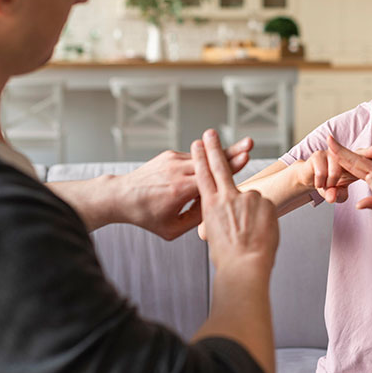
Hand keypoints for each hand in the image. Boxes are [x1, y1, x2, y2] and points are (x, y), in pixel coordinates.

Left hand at [111, 136, 252, 239]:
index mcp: (179, 190)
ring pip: (204, 156)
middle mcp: (177, 171)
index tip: (246, 157)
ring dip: (222, 154)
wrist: (121, 196)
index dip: (231, 166)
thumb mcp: (172, 229)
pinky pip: (193, 158)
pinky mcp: (169, 155)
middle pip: (212, 160)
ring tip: (243, 147)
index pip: (212, 176)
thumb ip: (196, 220)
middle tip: (250, 143)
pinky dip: (205, 161)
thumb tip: (216, 206)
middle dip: (233, 151)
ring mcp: (173, 160)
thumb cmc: (147, 216)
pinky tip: (218, 161)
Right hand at [192, 130, 278, 274]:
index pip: (203, 175)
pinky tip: (262, 233)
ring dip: (252, 215)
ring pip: (250, 200)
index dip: (200, 158)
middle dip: (214, 149)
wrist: (245, 266)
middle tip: (209, 132)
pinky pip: (265, 207)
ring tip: (252, 234)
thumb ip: (220, 216)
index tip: (197, 143)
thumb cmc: (228, 257)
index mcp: (210, 206)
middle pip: (219, 166)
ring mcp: (247, 198)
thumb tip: (227, 211)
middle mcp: (227, 197)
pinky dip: (265, 218)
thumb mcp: (215, 234)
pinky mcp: (265, 202)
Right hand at [295, 140, 371, 202]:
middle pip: (358, 155)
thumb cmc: (328, 185)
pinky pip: (321, 172)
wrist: (307, 178)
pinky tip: (319, 185)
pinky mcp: (317, 156)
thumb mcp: (335, 193)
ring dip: (332, 182)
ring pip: (336, 169)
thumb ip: (337, 195)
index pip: (366, 160)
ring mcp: (330, 154)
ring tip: (328, 188)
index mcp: (352, 165)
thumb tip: (332, 198)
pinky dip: (320, 182)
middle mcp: (343, 157)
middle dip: (370, 152)